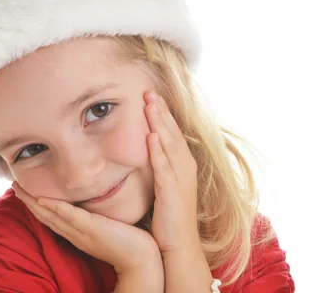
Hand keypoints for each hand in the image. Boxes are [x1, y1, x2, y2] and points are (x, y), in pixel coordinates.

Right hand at [12, 182, 162, 276]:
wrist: (141, 259)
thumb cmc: (129, 243)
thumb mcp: (108, 228)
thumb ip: (100, 218)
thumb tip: (97, 205)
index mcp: (78, 233)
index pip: (53, 218)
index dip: (37, 205)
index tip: (25, 193)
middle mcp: (75, 233)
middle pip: (46, 216)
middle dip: (28, 201)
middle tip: (13, 186)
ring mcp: (82, 231)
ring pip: (52, 215)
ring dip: (34, 202)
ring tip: (19, 189)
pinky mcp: (93, 228)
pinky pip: (71, 216)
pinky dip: (56, 207)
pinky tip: (43, 199)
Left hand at [143, 91, 200, 253]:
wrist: (180, 244)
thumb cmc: (170, 216)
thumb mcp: (167, 185)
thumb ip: (160, 166)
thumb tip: (148, 149)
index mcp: (184, 164)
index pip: (173, 133)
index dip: (163, 113)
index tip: (152, 95)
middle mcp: (185, 167)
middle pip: (172, 133)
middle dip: (161, 111)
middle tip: (149, 90)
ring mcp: (180, 178)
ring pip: (169, 144)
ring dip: (160, 123)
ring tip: (150, 104)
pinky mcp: (172, 191)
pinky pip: (164, 167)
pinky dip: (158, 150)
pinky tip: (151, 136)